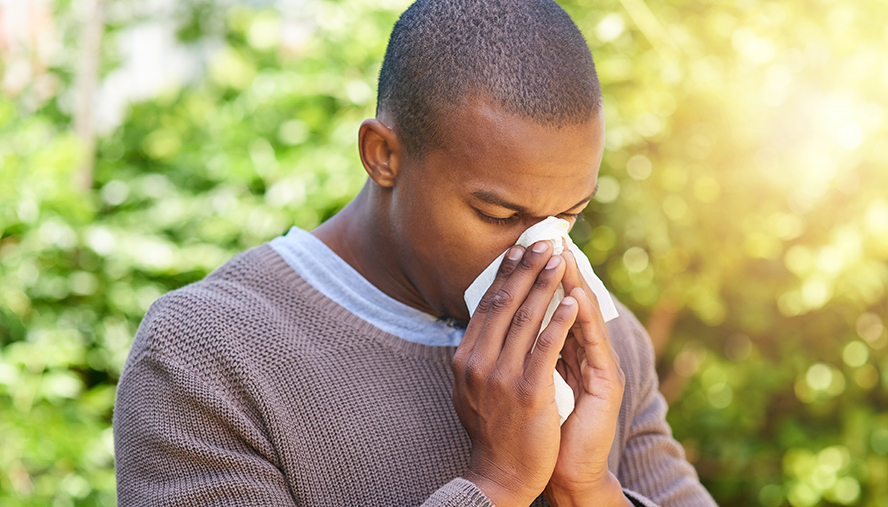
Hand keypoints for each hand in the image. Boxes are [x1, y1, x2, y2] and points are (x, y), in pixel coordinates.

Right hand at [452, 241, 578, 506]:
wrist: (500, 475)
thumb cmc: (492, 431)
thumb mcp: (471, 389)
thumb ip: (478, 357)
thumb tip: (483, 327)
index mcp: (465, 358)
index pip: (486, 306)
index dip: (504, 274)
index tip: (518, 250)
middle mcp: (478, 361)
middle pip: (504, 303)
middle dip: (526, 268)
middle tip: (543, 242)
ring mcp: (501, 375)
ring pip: (525, 318)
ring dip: (545, 284)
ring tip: (560, 260)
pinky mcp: (528, 390)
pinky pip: (546, 346)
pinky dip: (560, 320)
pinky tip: (572, 301)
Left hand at [545, 249, 629, 506]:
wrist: (562, 472)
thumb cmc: (540, 430)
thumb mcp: (529, 383)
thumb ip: (527, 354)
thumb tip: (504, 324)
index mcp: (565, 354)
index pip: (552, 307)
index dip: (538, 279)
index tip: (524, 249)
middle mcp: (586, 355)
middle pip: (571, 303)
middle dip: (555, 270)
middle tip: (546, 238)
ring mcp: (599, 367)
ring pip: (585, 316)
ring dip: (573, 283)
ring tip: (562, 254)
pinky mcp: (608, 383)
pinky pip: (593, 344)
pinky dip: (583, 318)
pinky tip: (577, 296)